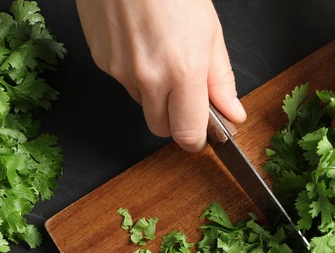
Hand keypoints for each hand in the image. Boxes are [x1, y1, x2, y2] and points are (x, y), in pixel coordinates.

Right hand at [75, 0, 245, 151]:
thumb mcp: (210, 31)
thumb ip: (220, 80)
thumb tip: (232, 113)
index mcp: (182, 71)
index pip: (187, 134)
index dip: (196, 138)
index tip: (203, 131)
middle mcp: (148, 77)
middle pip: (160, 128)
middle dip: (174, 119)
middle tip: (185, 92)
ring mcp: (120, 71)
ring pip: (141, 103)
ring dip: (154, 93)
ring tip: (162, 54)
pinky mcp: (101, 61)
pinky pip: (123, 81)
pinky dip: (134, 72)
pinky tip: (141, 43)